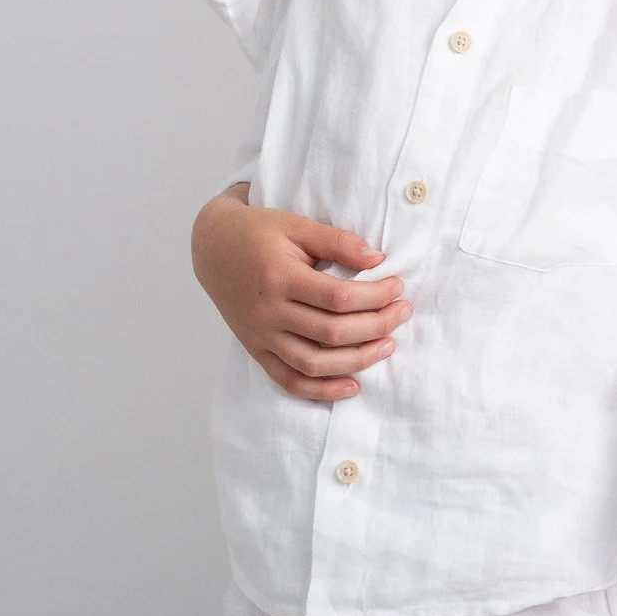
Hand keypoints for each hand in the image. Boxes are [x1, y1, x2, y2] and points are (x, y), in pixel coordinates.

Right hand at [191, 186, 410, 400]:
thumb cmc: (260, 232)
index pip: (337, 298)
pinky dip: (321, 390)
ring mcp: (260, 336)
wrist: (213, 249)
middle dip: (377, 326)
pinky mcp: (256, 351)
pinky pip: (289, 380)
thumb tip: (377, 260)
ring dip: (358, 360)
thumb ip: (338, 241)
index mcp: (279, 278)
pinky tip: (352, 386)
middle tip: (404, 311)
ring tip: (389, 345)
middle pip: (331, 333)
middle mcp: (268, 313)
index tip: (398, 286)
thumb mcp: (298, 225)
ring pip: (314, 363)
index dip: (375, 296)